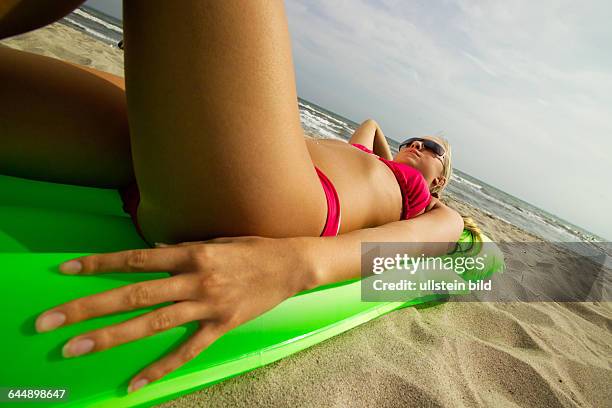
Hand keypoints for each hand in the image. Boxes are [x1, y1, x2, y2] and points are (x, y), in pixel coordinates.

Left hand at [34, 236, 313, 392]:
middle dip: (89, 307)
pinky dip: (159, 368)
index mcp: (192, 253)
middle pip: (134, 294)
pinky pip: (187, 351)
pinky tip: (133, 383)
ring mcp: (208, 305)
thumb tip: (152, 252)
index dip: (100, 264)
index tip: (67, 270)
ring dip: (111, 337)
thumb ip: (181, 249)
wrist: (291, 264)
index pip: (137, 258)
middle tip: (50, 321)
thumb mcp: (214, 241)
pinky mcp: (222, 327)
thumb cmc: (251, 248)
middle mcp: (195, 279)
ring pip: (153, 324)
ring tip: (76, 348)